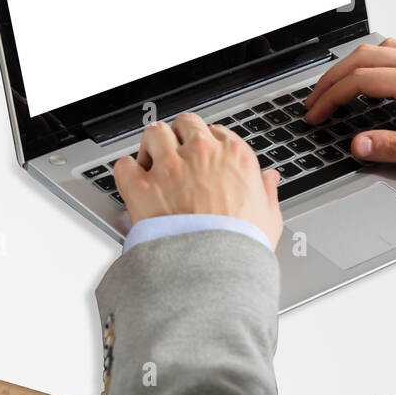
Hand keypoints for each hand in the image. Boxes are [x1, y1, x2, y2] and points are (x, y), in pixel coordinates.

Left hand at [113, 113, 283, 247]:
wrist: (213, 271)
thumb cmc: (242, 246)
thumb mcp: (269, 217)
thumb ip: (267, 191)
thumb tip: (270, 178)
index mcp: (234, 156)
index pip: (216, 131)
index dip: (208, 143)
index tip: (204, 155)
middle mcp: (200, 154)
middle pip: (185, 123)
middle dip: (180, 136)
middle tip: (178, 154)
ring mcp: (169, 168)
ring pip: (154, 133)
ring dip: (153, 145)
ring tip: (153, 160)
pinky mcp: (141, 187)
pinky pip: (125, 164)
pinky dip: (127, 170)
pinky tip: (133, 179)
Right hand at [304, 38, 395, 169]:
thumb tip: (360, 145)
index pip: (361, 81)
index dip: (330, 97)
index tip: (315, 115)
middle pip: (363, 58)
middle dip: (331, 78)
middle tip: (313, 101)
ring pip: (379, 49)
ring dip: (350, 64)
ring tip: (335, 86)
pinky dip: (373, 59)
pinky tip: (375, 74)